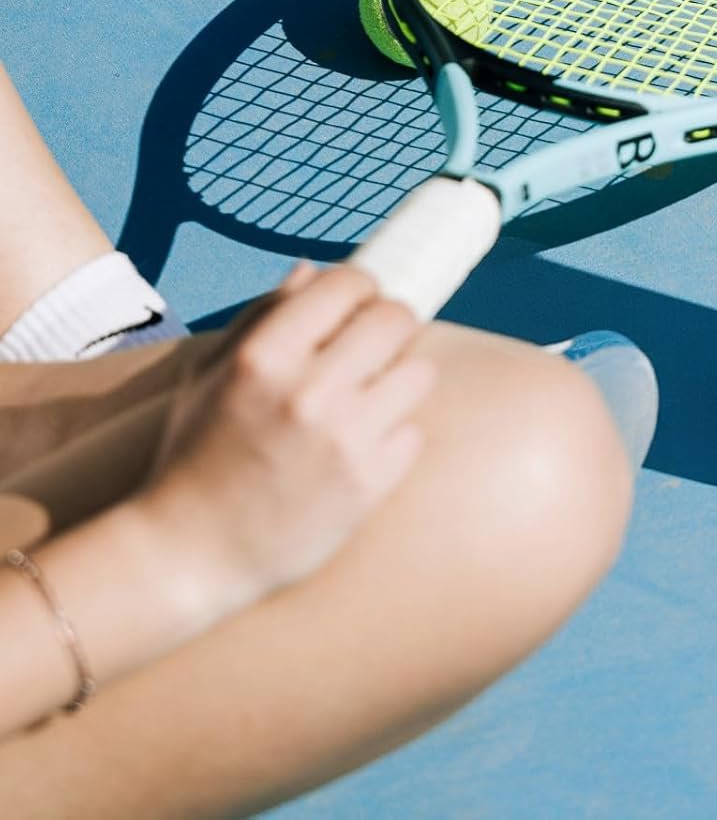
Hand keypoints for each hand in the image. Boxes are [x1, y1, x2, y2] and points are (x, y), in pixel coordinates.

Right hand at [135, 264, 434, 614]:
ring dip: (400, 379)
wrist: (188, 556)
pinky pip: (413, 433)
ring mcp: (343, 440)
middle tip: (377, 345)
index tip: (360, 302)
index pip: (349, 283)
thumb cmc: (195, 456)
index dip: (362, 287)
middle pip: (396, 319)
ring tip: (371, 398)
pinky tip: (361, 450)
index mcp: (264, 356)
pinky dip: (394, 438)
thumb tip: (313, 269)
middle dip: (391, 326)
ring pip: (419, 372)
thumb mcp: (209, 376)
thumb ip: (262, 316)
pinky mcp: (369, 484)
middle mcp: (308, 392)